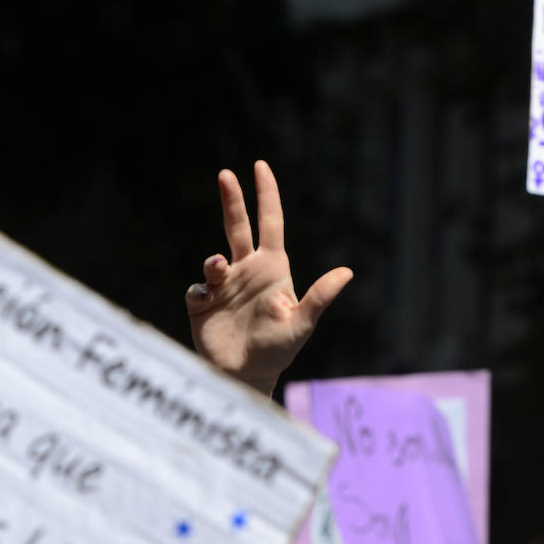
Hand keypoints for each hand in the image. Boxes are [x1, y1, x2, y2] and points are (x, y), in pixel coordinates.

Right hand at [186, 160, 352, 392]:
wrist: (246, 377)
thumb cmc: (278, 352)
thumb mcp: (301, 324)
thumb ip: (320, 297)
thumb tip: (348, 272)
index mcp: (272, 269)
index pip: (270, 224)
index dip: (266, 195)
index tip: (260, 167)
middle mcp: (247, 272)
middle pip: (237, 226)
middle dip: (232, 200)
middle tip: (225, 174)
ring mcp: (223, 287)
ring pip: (214, 259)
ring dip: (214, 262)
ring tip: (218, 270)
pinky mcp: (202, 304)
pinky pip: (196, 288)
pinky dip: (200, 291)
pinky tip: (207, 304)